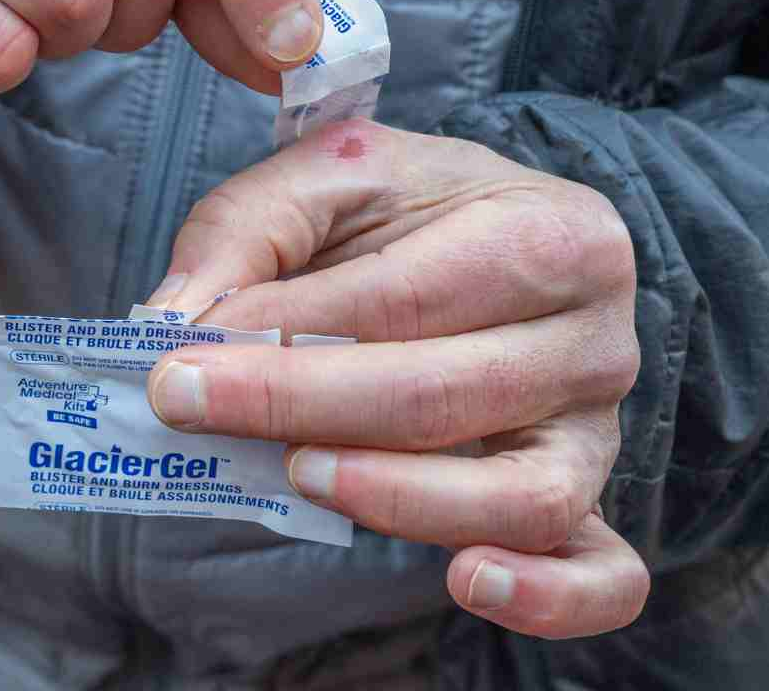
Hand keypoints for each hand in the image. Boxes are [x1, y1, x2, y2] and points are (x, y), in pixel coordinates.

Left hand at [145, 119, 649, 637]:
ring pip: (511, 494)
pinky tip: (466, 582)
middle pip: (443, 395)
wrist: (495, 230)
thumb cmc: (415, 203)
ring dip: (389, 496)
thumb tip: (171, 320)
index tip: (183, 354)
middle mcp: (592, 335)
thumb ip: (250, 228)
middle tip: (192, 405)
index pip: (405, 297)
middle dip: (298, 405)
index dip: (286, 330)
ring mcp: (597, 425)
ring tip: (293, 472)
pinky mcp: (583, 491)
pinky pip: (598, 570)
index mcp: (548, 230)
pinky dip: (543, 596)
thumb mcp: (332, 172)